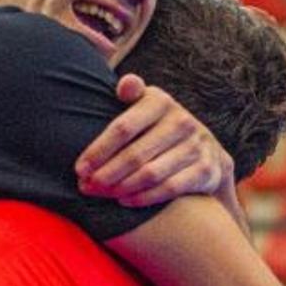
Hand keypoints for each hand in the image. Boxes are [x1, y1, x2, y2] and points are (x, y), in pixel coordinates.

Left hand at [75, 74, 234, 206]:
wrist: (206, 150)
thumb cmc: (159, 126)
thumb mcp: (147, 103)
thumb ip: (132, 92)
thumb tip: (125, 84)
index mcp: (160, 101)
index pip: (123, 128)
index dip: (98, 150)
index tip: (79, 168)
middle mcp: (181, 121)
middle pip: (134, 155)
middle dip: (106, 174)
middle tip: (86, 187)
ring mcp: (196, 146)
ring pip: (150, 174)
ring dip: (121, 188)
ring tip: (102, 194)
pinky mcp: (205, 170)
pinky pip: (169, 188)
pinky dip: (144, 197)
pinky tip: (124, 201)